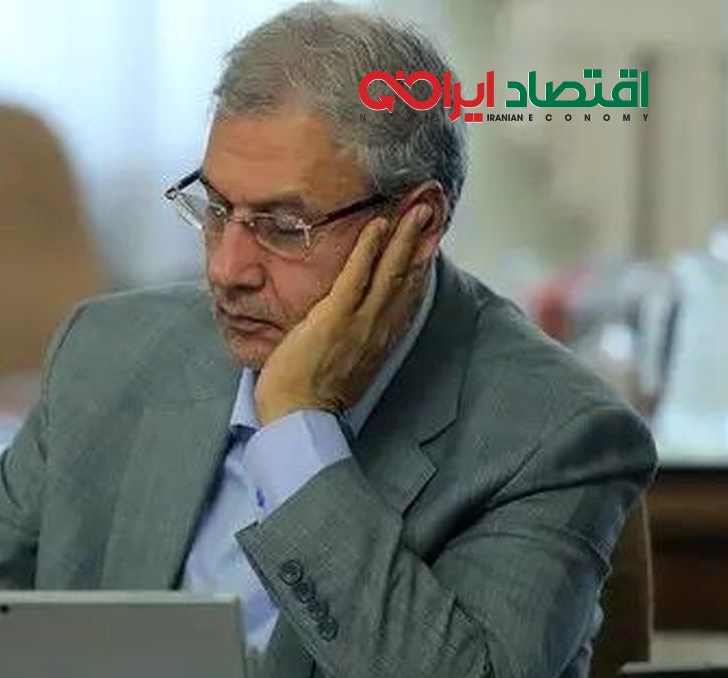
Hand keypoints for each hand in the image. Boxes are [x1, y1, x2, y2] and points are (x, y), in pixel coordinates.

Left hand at [254, 204, 434, 424]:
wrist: (298, 418)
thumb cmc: (309, 397)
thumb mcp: (343, 367)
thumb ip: (351, 344)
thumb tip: (343, 330)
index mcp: (379, 341)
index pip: (405, 296)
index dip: (419, 267)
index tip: (429, 243)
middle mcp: (378, 329)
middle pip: (406, 277)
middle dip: (418, 242)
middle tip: (428, 210)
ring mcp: (360, 323)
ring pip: (389, 271)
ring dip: (404, 236)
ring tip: (414, 208)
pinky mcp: (336, 318)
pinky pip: (357, 275)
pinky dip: (369, 248)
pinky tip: (378, 224)